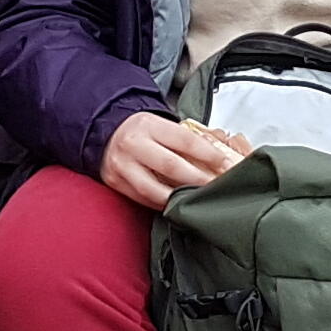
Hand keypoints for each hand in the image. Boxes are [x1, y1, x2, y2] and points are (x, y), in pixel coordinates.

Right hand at [100, 111, 248, 210]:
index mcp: (149, 125)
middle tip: (216, 187)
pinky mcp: (116, 183)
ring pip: (154, 189)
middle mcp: (134, 144)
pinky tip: (175, 204)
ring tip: (197, 200)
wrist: (106, 133)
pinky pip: (143, 199)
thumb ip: (183, 140)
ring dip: (179, 198)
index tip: (224, 164)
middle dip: (198, 179)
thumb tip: (216, 157)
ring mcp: (123, 166)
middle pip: (172, 166)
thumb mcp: (160, 125)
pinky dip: (161, 204)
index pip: (185, 141)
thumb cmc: (140, 131)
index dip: (209, 154)